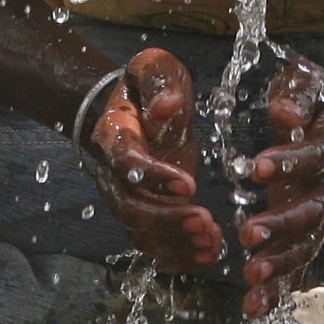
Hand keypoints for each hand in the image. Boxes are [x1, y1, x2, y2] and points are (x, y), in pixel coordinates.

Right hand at [85, 47, 223, 275]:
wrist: (135, 107)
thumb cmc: (149, 87)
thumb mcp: (155, 68)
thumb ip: (159, 82)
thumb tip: (166, 106)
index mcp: (114, 134)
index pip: (126, 162)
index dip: (154, 177)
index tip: (189, 185)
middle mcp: (113, 173)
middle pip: (130, 207)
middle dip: (167, 220)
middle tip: (204, 221)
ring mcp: (125, 197)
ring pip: (141, 233)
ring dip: (176, 242)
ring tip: (211, 241)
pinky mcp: (144, 212)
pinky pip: (153, 244)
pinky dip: (179, 255)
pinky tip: (209, 254)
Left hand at [241, 57, 323, 316]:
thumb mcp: (312, 83)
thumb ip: (299, 93)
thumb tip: (283, 110)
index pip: (313, 155)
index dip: (290, 161)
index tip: (259, 165)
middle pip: (312, 211)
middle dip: (282, 226)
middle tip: (249, 234)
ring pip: (307, 246)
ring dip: (281, 267)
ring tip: (250, 283)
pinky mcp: (313, 230)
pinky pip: (300, 263)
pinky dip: (281, 287)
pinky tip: (257, 307)